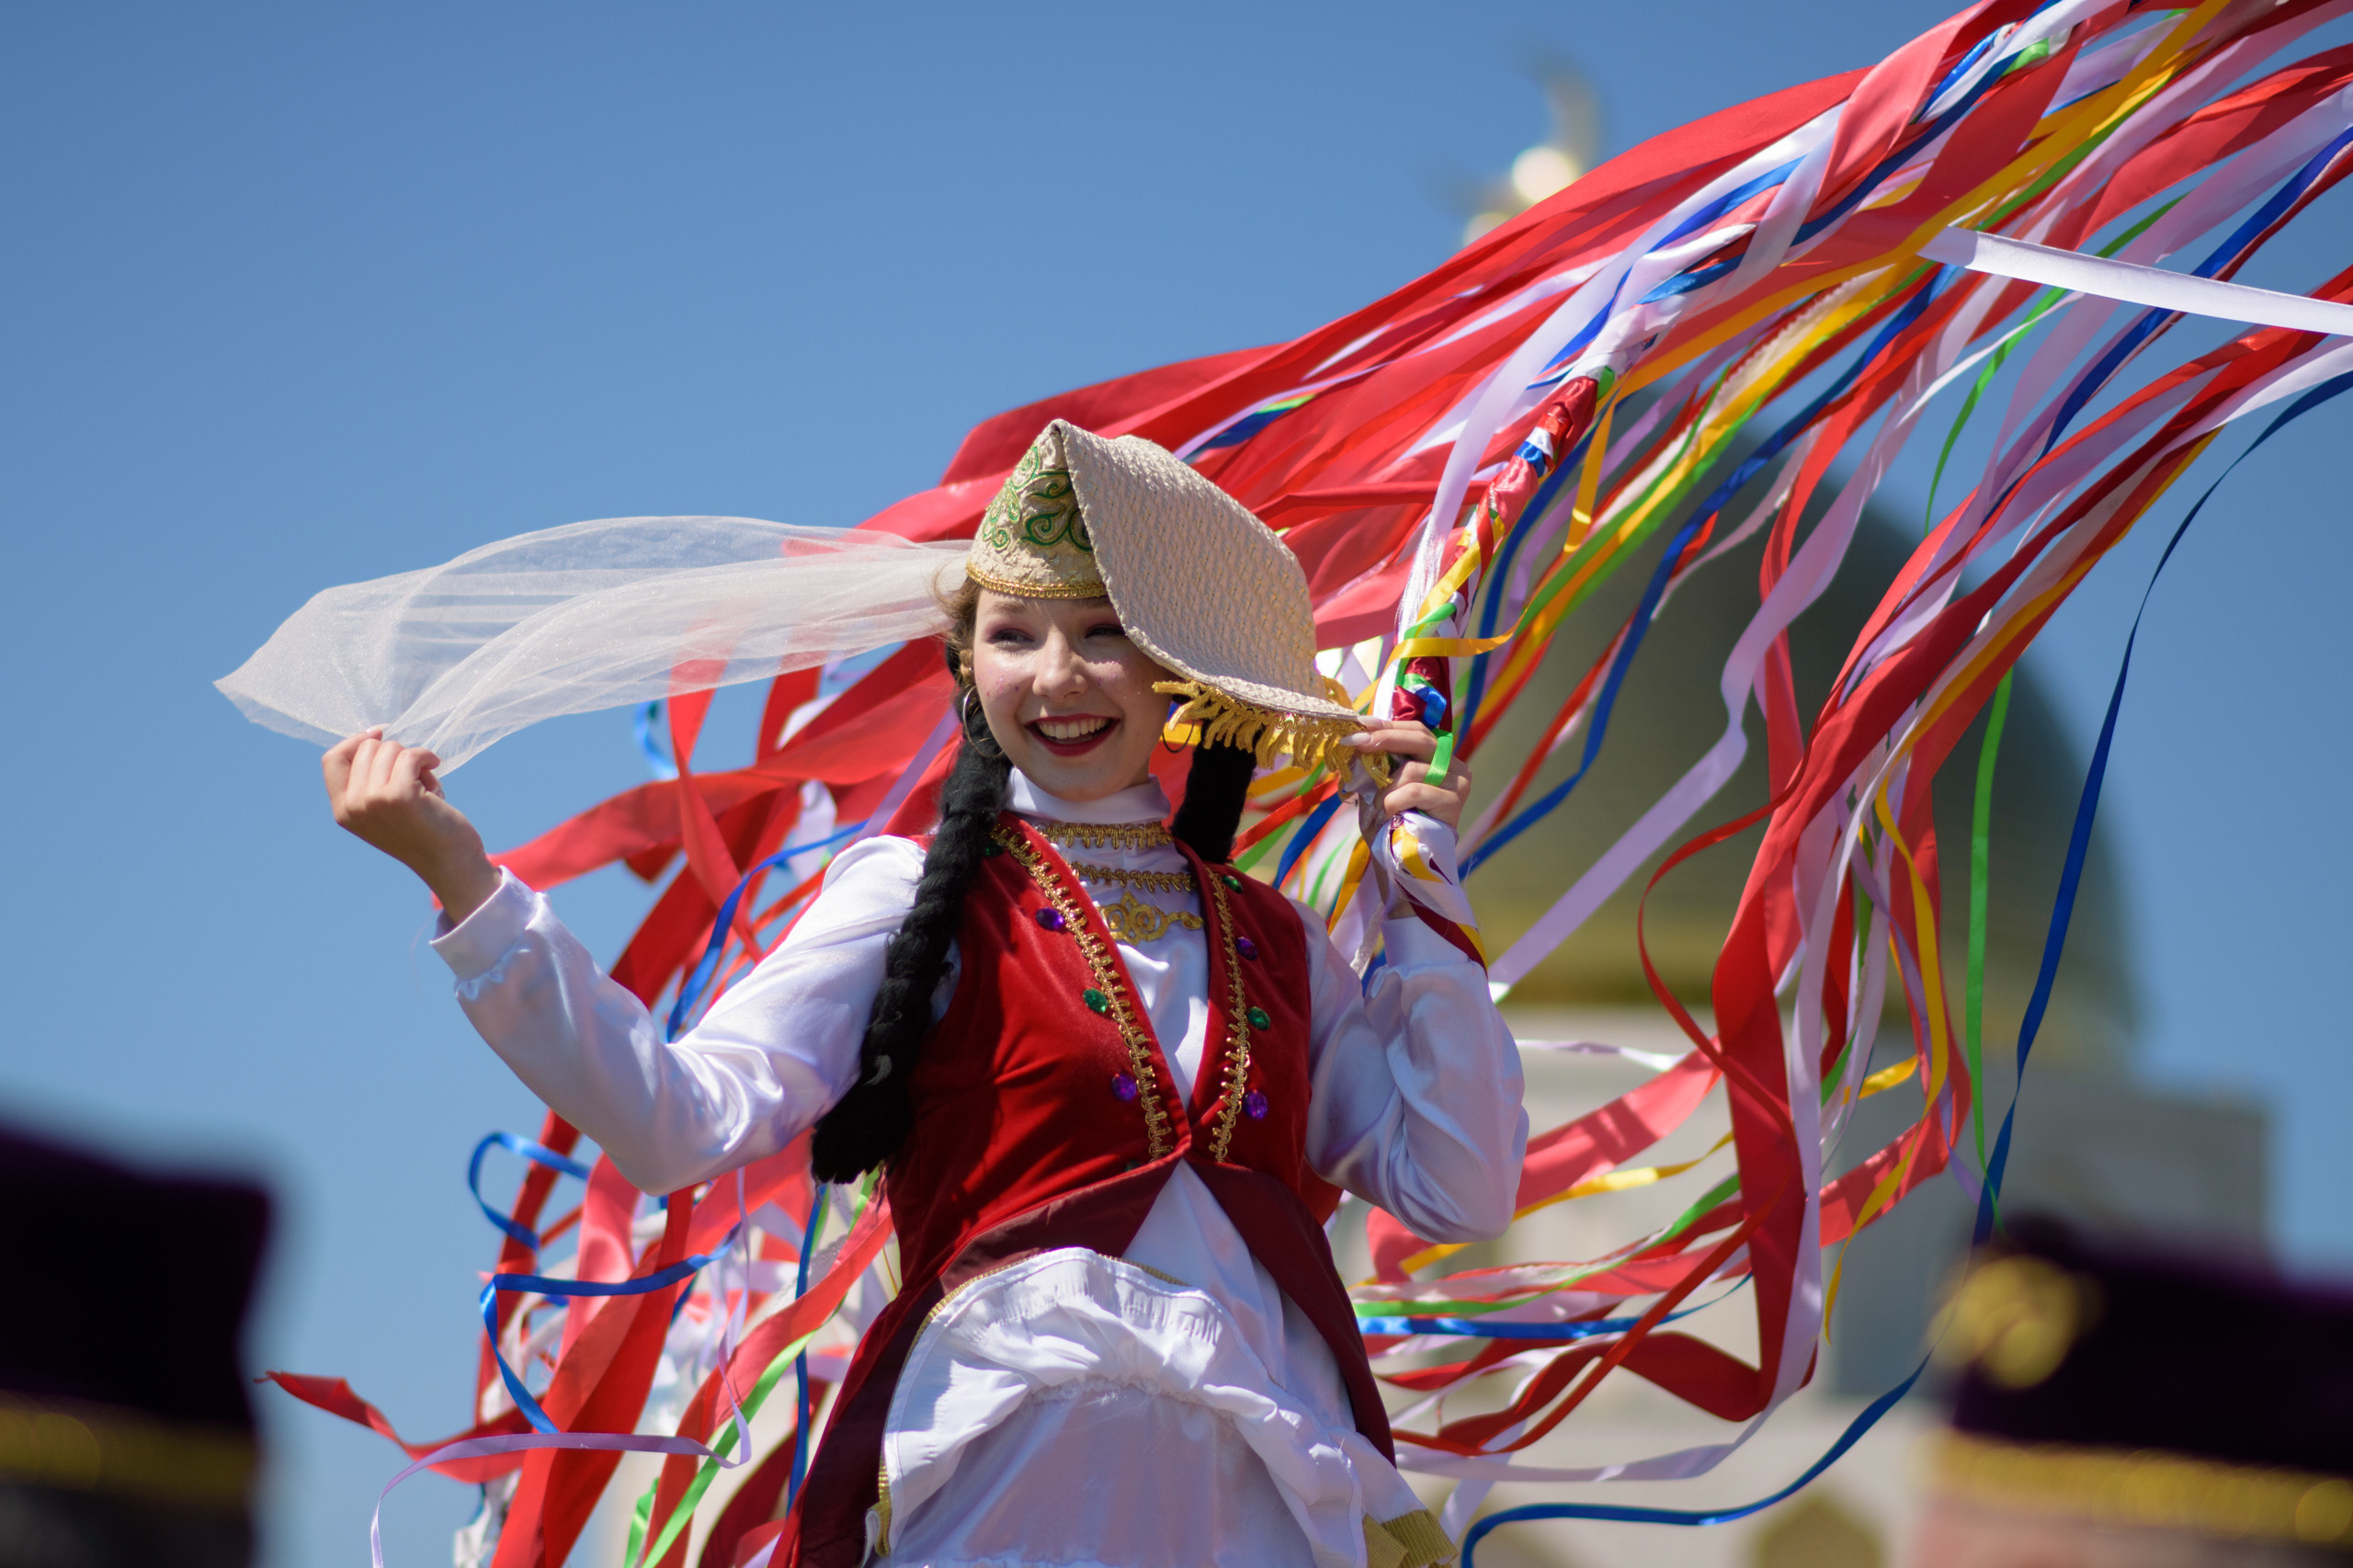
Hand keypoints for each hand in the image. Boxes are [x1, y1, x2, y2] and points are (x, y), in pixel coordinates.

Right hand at [323, 728, 501, 921]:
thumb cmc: (424, 831)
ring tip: (426, 785)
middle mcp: (353, 806)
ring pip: (390, 748)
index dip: (355, 741)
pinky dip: (427, 756)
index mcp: (343, 810)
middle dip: (395, 753)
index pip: (331, 760)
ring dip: (414, 759)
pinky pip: (411, 755)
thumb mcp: (383, 808)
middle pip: (366, 748)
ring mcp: (373, 800)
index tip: (379, 733)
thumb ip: (370, 781)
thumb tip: (374, 735)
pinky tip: (436, 768)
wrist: (450, 863)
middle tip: (415, 776)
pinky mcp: (399, 795)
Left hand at [1345, 719, 1472, 832]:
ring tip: (1376, 807)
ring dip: (1385, 788)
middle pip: (1420, 738)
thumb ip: (1375, 762)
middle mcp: (1453, 766)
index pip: (1416, 730)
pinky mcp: (1454, 802)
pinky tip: (1387, 814)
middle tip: (1356, 742)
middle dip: (1384, 739)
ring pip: (1413, 768)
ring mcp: (1457, 783)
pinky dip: (1393, 801)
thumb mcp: (1378, 786)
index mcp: (1438, 758)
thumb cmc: (1392, 822)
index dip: (1388, 725)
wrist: (1402, 862)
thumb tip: (1356, 736)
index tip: (1360, 724)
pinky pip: (1415, 791)